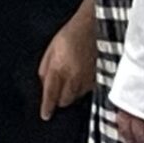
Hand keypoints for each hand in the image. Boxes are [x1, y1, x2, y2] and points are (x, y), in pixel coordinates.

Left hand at [40, 2, 98, 118]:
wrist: (94, 27)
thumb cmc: (70, 35)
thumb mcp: (50, 49)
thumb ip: (45, 69)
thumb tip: (43, 84)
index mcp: (59, 68)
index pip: (51, 94)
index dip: (47, 107)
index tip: (45, 115)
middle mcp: (75, 77)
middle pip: (65, 100)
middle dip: (59, 99)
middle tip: (56, 91)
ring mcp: (89, 79)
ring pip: (77, 97)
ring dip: (70, 94)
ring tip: (69, 80)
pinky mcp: (100, 78)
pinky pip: (88, 90)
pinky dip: (82, 89)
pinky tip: (80, 78)